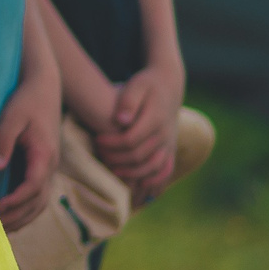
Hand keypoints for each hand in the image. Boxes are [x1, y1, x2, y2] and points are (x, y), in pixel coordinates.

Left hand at [0, 83, 60, 232]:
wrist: (44, 88)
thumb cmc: (26, 100)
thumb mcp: (11, 116)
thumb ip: (3, 141)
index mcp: (45, 155)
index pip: (33, 186)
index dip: (16, 200)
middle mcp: (51, 166)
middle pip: (38, 202)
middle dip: (17, 217)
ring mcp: (49, 168)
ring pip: (40, 203)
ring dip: (22, 218)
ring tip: (0, 230)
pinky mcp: (42, 167)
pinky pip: (37, 196)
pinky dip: (25, 210)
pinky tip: (9, 218)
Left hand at [96, 60, 183, 184]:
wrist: (169, 86)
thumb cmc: (146, 85)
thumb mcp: (136, 85)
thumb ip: (128, 101)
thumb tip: (121, 121)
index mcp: (156, 118)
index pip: (131, 139)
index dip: (112, 143)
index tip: (97, 139)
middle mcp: (165, 134)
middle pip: (139, 155)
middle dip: (116, 157)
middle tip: (99, 153)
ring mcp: (170, 143)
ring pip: (152, 167)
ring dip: (131, 173)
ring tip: (111, 169)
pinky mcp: (171, 149)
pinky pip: (166, 170)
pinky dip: (154, 181)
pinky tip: (138, 184)